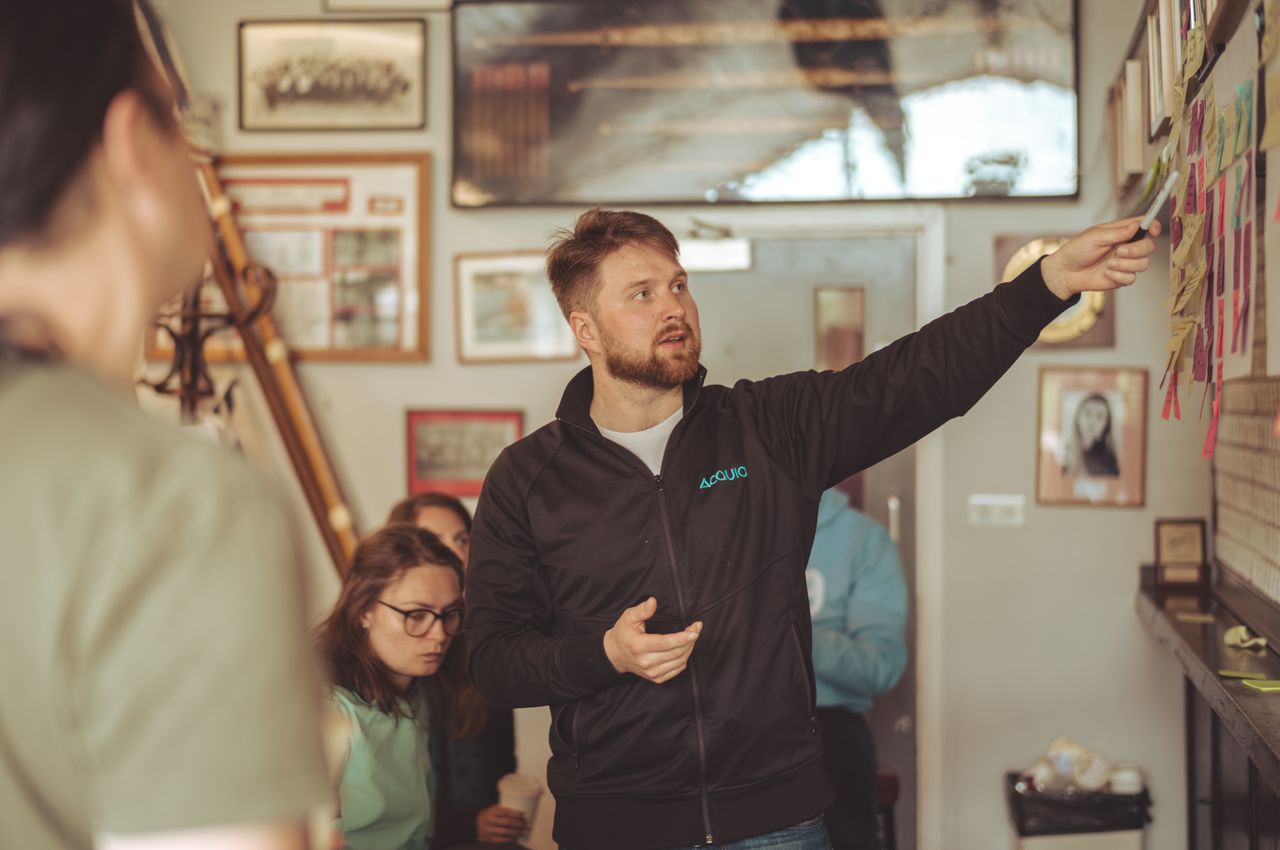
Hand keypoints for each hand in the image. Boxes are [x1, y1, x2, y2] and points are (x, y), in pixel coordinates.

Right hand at [476, 804, 527, 842]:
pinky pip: (500, 840)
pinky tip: (516, 838)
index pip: (506, 812)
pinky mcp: (488, 838)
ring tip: (523, 831)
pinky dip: (509, 839)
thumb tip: (522, 812)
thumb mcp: (494, 809)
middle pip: (507, 822)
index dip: (516, 813)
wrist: (474, 824)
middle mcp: (490, 820)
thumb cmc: (489, 815)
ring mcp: (488, 830)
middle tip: (526, 824)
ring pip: (505, 832)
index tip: (524, 814)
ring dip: (516, 832)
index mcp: (492, 811)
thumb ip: (504, 809)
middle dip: (518, 824)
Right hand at [602, 596, 701, 682]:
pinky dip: (685, 657)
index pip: (665, 643)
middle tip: (696, 627)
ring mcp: (652, 672)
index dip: (682, 638)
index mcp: (638, 646)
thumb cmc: (623, 634)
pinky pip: (678, 668)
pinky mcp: (657, 678)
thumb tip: (653, 601)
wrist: (615, 655)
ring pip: (680, 661)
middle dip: (690, 639)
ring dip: (689, 647)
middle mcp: (646, 662)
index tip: (695, 630)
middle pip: (676, 652)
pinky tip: (684, 647)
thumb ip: (642, 609)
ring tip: (691, 636)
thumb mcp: (628, 618)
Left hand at [1040, 217, 1161, 300]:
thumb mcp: (1095, 236)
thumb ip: (1117, 232)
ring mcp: (1125, 263)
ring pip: (1144, 264)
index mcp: (1121, 232)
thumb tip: (1137, 225)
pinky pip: (1132, 278)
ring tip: (1109, 264)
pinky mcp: (1121, 277)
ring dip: (1127, 264)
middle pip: (1148, 246)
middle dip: (1137, 250)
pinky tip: (1106, 273)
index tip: (1153, 230)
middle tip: (1120, 251)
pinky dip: (1120, 275)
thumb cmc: (1077, 250)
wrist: (1065, 272)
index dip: (1153, 226)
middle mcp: (1126, 247)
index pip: (1144, 226)